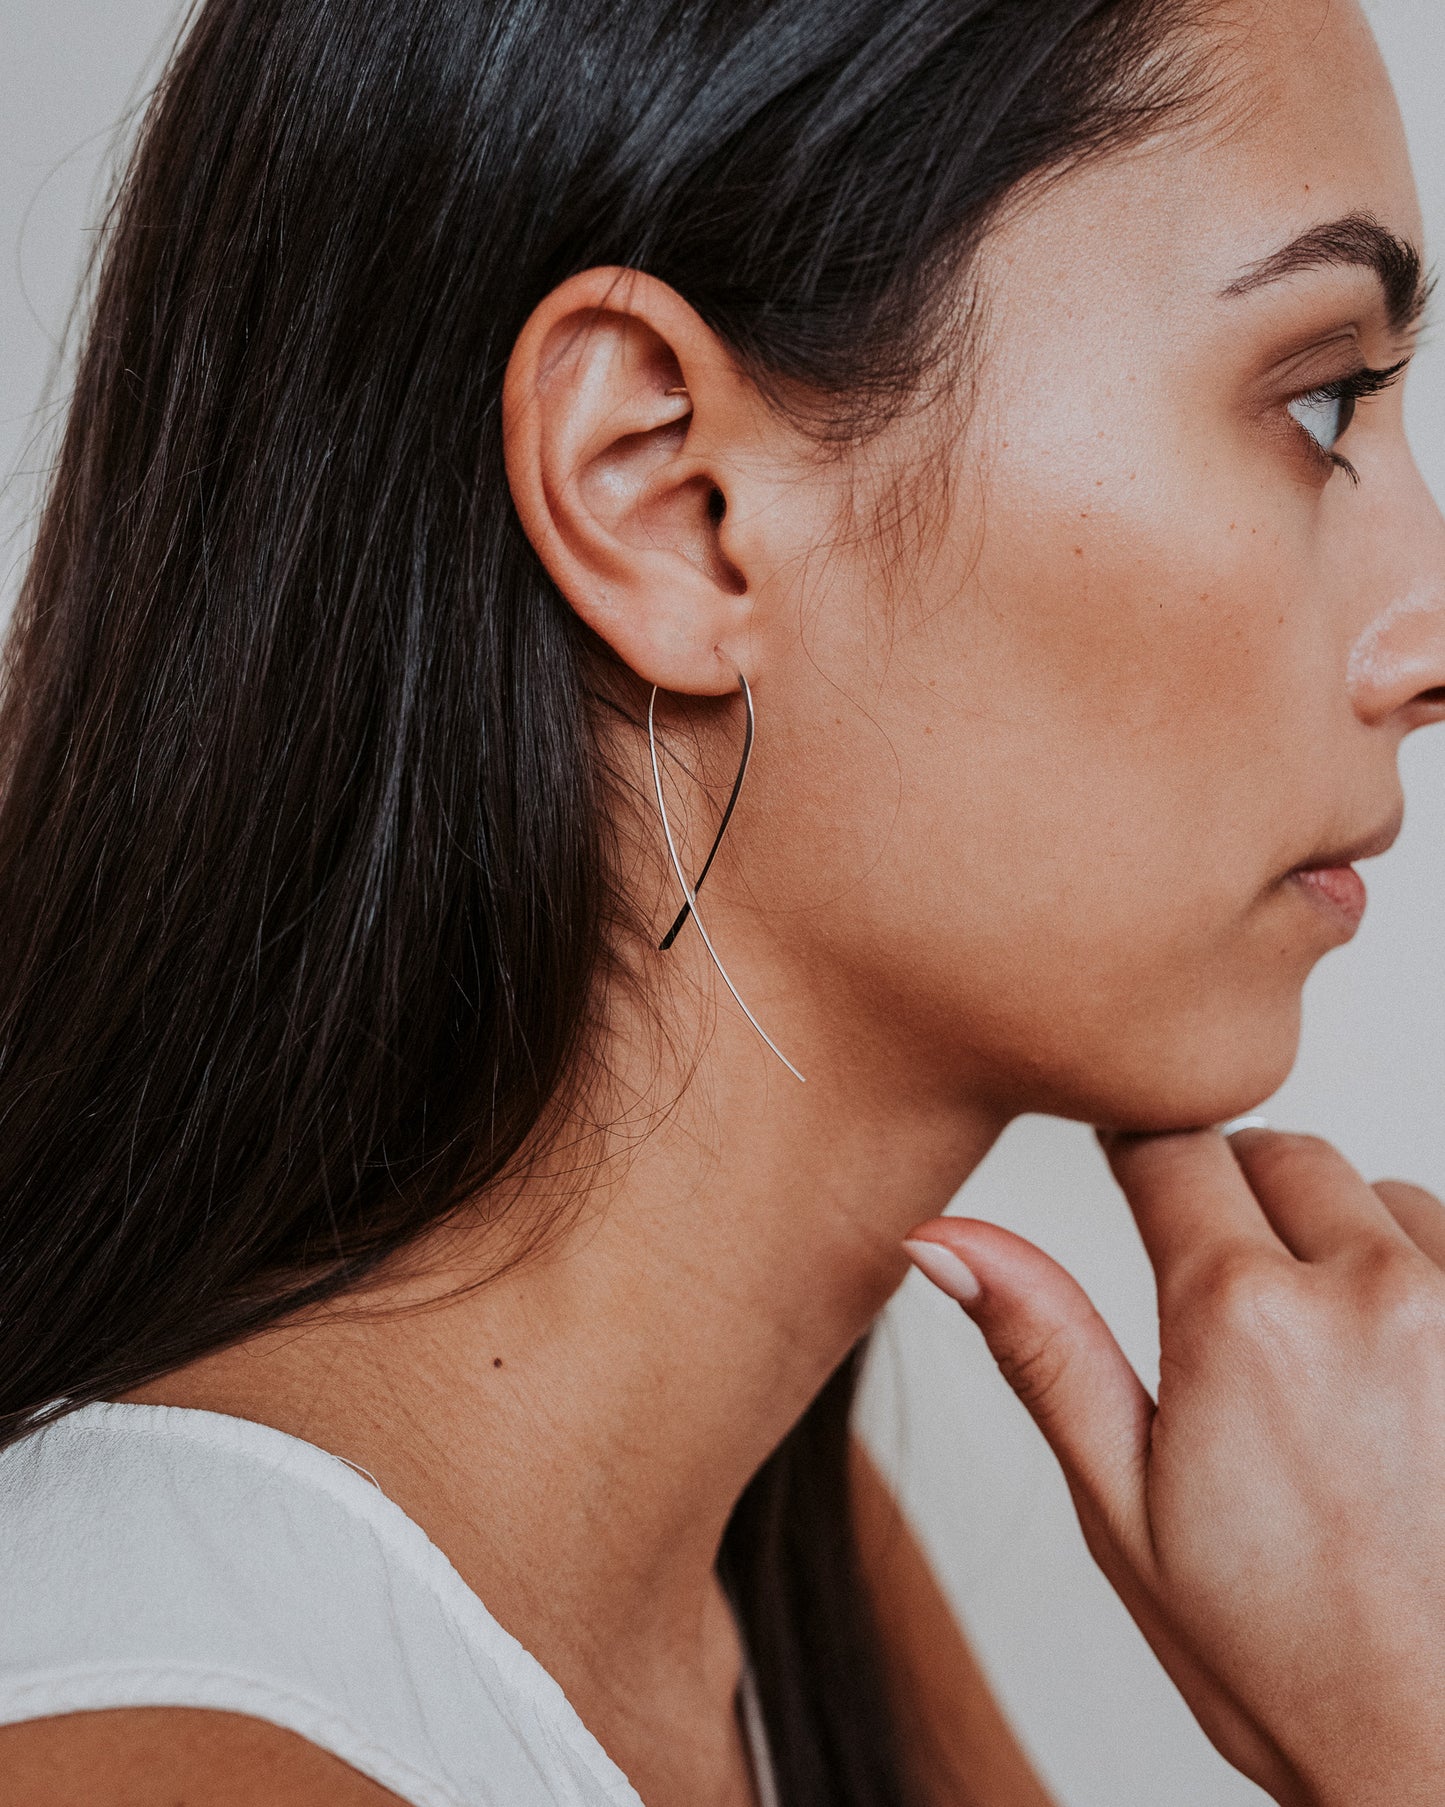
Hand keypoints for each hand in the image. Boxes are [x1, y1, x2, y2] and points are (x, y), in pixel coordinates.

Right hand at [904, 1129, 1444, 1806]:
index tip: (1131, 1178)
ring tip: (1324, 1365)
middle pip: (1277, 1155)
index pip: (1171, 1148)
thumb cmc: (1284, 1660)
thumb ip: (1043, 1348)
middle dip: (1234, 1203)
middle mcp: (1368, 1291)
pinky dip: (1421, 1283)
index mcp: (1240, 1320)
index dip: (1136, 1158)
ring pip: (1377, 1197)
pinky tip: (1398, 1379)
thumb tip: (944, 1241)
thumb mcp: (1123, 1511)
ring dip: (1341, 1245)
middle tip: (1222, 1319)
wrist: (1440, 1761)